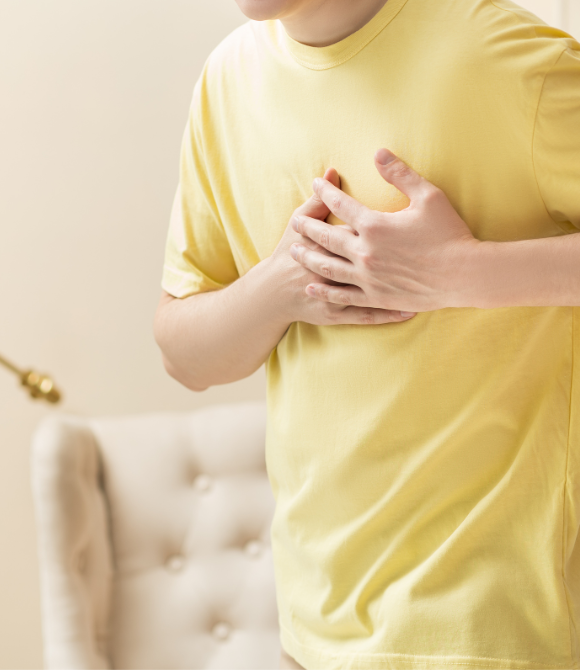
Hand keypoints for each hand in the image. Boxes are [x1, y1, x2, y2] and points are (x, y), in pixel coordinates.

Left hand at [289, 149, 479, 312]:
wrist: (464, 275)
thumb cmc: (449, 234)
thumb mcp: (428, 197)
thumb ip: (400, 174)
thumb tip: (378, 152)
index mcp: (375, 226)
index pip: (340, 204)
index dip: (326, 192)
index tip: (316, 183)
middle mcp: (365, 252)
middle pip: (326, 237)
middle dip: (307, 227)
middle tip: (293, 221)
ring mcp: (368, 278)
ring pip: (328, 267)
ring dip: (308, 257)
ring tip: (294, 251)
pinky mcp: (375, 297)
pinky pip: (343, 295)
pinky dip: (325, 290)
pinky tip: (311, 286)